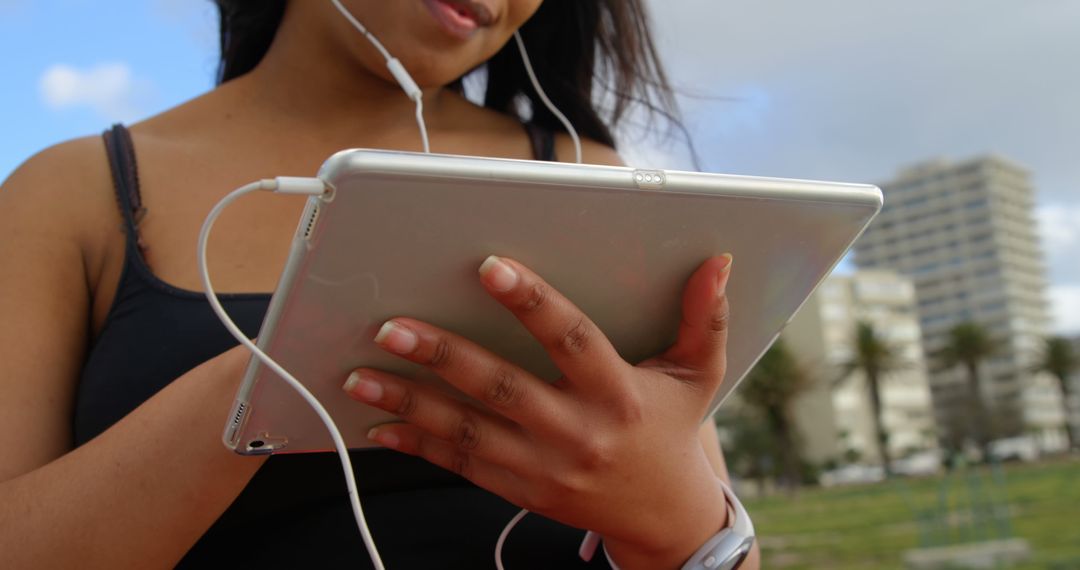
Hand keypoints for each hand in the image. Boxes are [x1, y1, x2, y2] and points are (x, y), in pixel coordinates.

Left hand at [343, 254, 733, 568]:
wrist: (663, 517)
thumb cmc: (673, 430)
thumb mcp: (698, 375)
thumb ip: (702, 317)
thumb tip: (717, 261)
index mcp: (618, 392)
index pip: (573, 339)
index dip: (532, 302)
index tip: (489, 265)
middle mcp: (577, 431)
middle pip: (502, 387)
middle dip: (443, 355)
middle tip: (391, 325)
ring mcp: (544, 467)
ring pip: (467, 430)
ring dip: (410, 403)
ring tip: (359, 377)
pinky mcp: (521, 490)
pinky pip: (461, 466)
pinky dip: (417, 445)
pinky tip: (378, 426)